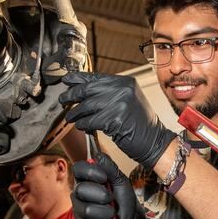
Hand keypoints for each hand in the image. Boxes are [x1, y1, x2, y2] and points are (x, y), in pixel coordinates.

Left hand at [60, 71, 175, 168]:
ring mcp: (119, 103)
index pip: (97, 77)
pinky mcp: (115, 119)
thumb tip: (84, 91)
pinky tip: (81, 126)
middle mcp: (123, 89)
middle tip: (63, 100)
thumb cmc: (140, 125)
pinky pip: (91, 121)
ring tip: (70, 117)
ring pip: (87, 106)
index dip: (79, 78)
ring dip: (76, 112)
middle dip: (72, 95)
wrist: (155, 141)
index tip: (66, 79)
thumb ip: (109, 94)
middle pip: (89, 90)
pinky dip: (83, 124)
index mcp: (125, 82)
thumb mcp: (127, 101)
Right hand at [71, 153, 139, 218]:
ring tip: (112, 213)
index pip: (78, 168)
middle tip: (111, 199)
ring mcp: (79, 212)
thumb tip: (98, 155)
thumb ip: (111, 169)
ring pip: (88, 209)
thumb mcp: (121, 183)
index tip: (104, 178)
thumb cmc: (123, 205)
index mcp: (87, 181)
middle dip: (102, 195)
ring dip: (107, 212)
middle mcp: (79, 195)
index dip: (90, 171)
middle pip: (81, 190)